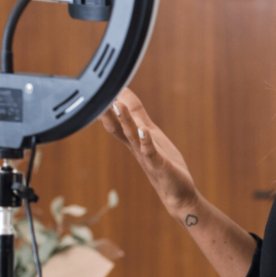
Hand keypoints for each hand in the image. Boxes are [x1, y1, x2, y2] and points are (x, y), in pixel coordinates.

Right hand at [99, 87, 197, 214]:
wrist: (177, 194)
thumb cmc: (163, 163)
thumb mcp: (149, 136)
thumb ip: (137, 118)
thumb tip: (123, 97)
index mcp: (134, 139)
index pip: (117, 118)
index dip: (111, 100)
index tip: (102, 82)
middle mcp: (137, 146)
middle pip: (117, 126)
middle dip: (108, 110)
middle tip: (98, 92)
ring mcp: (147, 156)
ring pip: (132, 136)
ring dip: (125, 120)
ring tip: (117, 105)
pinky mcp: (160, 165)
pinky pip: (151, 152)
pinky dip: (146, 141)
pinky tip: (144, 131)